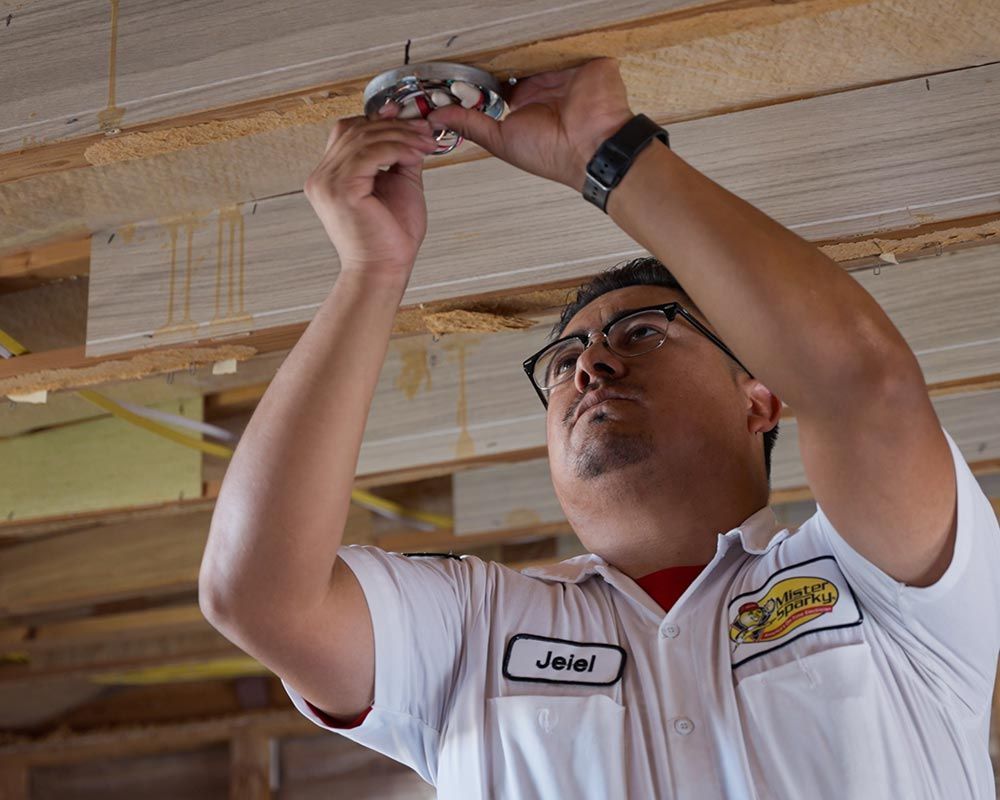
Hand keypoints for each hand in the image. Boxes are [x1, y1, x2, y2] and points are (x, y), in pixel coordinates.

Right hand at [304, 105, 439, 280]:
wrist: (384, 271)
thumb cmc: (390, 238)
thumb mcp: (400, 185)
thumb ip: (400, 156)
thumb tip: (412, 129)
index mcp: (330, 176)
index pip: (349, 132)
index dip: (380, 121)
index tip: (412, 122)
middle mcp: (322, 177)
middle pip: (356, 129)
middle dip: (396, 127)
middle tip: (426, 132)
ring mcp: (327, 182)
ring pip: (364, 138)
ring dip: (401, 136)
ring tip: (427, 143)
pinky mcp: (341, 190)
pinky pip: (370, 153)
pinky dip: (397, 148)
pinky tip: (416, 155)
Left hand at [426, 57, 633, 191]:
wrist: (591, 146)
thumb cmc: (553, 154)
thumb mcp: (500, 140)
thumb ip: (469, 125)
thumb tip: (437, 119)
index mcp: (527, 107)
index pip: (498, 85)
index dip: (478, 79)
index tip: (456, 75)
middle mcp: (544, 88)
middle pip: (514, 62)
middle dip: (493, 59)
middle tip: (472, 53)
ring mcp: (562, 72)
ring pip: (533, 49)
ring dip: (518, 46)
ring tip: (498, 42)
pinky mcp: (581, 59)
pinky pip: (560, 41)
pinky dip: (545, 39)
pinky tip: (528, 38)